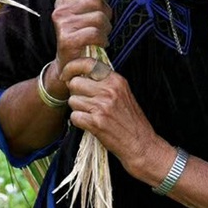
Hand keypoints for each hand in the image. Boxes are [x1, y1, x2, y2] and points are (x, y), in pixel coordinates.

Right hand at [49, 0, 122, 84]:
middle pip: (96, 0)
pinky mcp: (67, 40)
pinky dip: (102, 40)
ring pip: (98, 17)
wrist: (68, 67)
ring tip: (100, 36)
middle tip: (102, 27)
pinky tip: (100, 44)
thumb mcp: (91, 13)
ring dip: (105, 29)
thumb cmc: (83, 37)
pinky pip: (94, 33)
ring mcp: (62, 24)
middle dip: (106, 14)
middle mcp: (61, 9)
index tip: (100, 6)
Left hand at [61, 55, 161, 175]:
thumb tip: (80, 74)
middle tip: (84, 102)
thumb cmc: (131, 121)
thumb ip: (105, 82)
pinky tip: (89, 124)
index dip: (72, 67)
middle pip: (74, 83)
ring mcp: (102, 106)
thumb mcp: (123, 94)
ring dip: (77, 109)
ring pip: (72, 101)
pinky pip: (74, 117)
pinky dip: (78, 122)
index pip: (88, 63)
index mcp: (116, 80)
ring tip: (91, 115)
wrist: (140, 144)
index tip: (66, 75)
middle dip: (75, 93)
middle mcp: (109, 90)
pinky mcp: (96, 122)